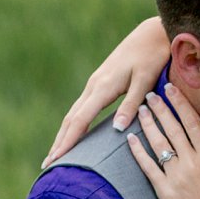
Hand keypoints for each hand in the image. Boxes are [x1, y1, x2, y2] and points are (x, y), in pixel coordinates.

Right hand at [45, 15, 169, 165]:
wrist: (151, 34)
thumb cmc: (152, 56)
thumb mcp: (145, 81)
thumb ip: (130, 105)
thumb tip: (117, 129)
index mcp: (103, 87)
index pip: (80, 120)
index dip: (68, 141)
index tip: (56, 159)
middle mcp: (94, 86)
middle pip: (71, 119)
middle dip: (59, 142)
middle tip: (48, 164)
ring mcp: (95, 84)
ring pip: (74, 113)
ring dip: (64, 134)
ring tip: (56, 154)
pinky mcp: (99, 82)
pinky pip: (81, 107)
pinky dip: (73, 123)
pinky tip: (73, 133)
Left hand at [127, 89, 199, 198]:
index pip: (192, 122)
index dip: (180, 103)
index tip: (171, 88)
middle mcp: (192, 162)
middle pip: (172, 128)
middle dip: (160, 108)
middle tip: (150, 94)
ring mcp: (176, 176)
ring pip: (159, 144)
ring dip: (148, 124)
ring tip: (141, 110)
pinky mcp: (164, 191)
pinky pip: (148, 167)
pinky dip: (138, 152)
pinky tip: (130, 139)